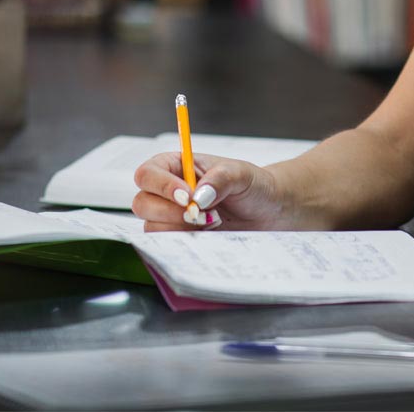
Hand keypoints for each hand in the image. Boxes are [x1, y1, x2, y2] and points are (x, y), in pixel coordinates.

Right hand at [132, 152, 290, 231]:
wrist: (270, 212)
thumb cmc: (253, 185)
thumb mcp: (242, 174)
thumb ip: (220, 178)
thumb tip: (199, 196)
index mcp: (176, 167)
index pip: (148, 173)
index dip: (161, 186)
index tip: (187, 197)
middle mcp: (168, 192)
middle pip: (142, 203)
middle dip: (169, 212)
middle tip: (200, 215)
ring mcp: (172, 218)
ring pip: (152, 227)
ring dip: (180, 228)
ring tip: (212, 222)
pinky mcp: (182, 239)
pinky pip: (168, 245)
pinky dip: (186, 242)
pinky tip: (210, 234)